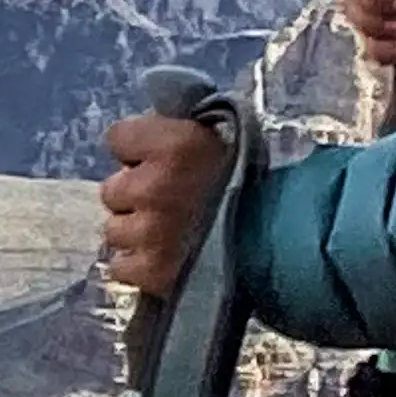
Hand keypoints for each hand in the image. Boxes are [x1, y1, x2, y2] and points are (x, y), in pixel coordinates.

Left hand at [98, 99, 234, 304]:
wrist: (282, 241)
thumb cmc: (251, 183)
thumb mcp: (216, 137)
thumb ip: (175, 128)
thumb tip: (141, 125)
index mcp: (173, 144)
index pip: (117, 137)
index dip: (136, 150)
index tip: (158, 159)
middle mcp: (154, 186)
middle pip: (113, 188)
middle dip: (137, 195)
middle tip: (170, 202)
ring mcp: (150, 232)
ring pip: (114, 230)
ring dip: (136, 232)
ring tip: (172, 233)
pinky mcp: (151, 271)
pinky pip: (122, 267)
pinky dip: (140, 265)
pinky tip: (167, 259)